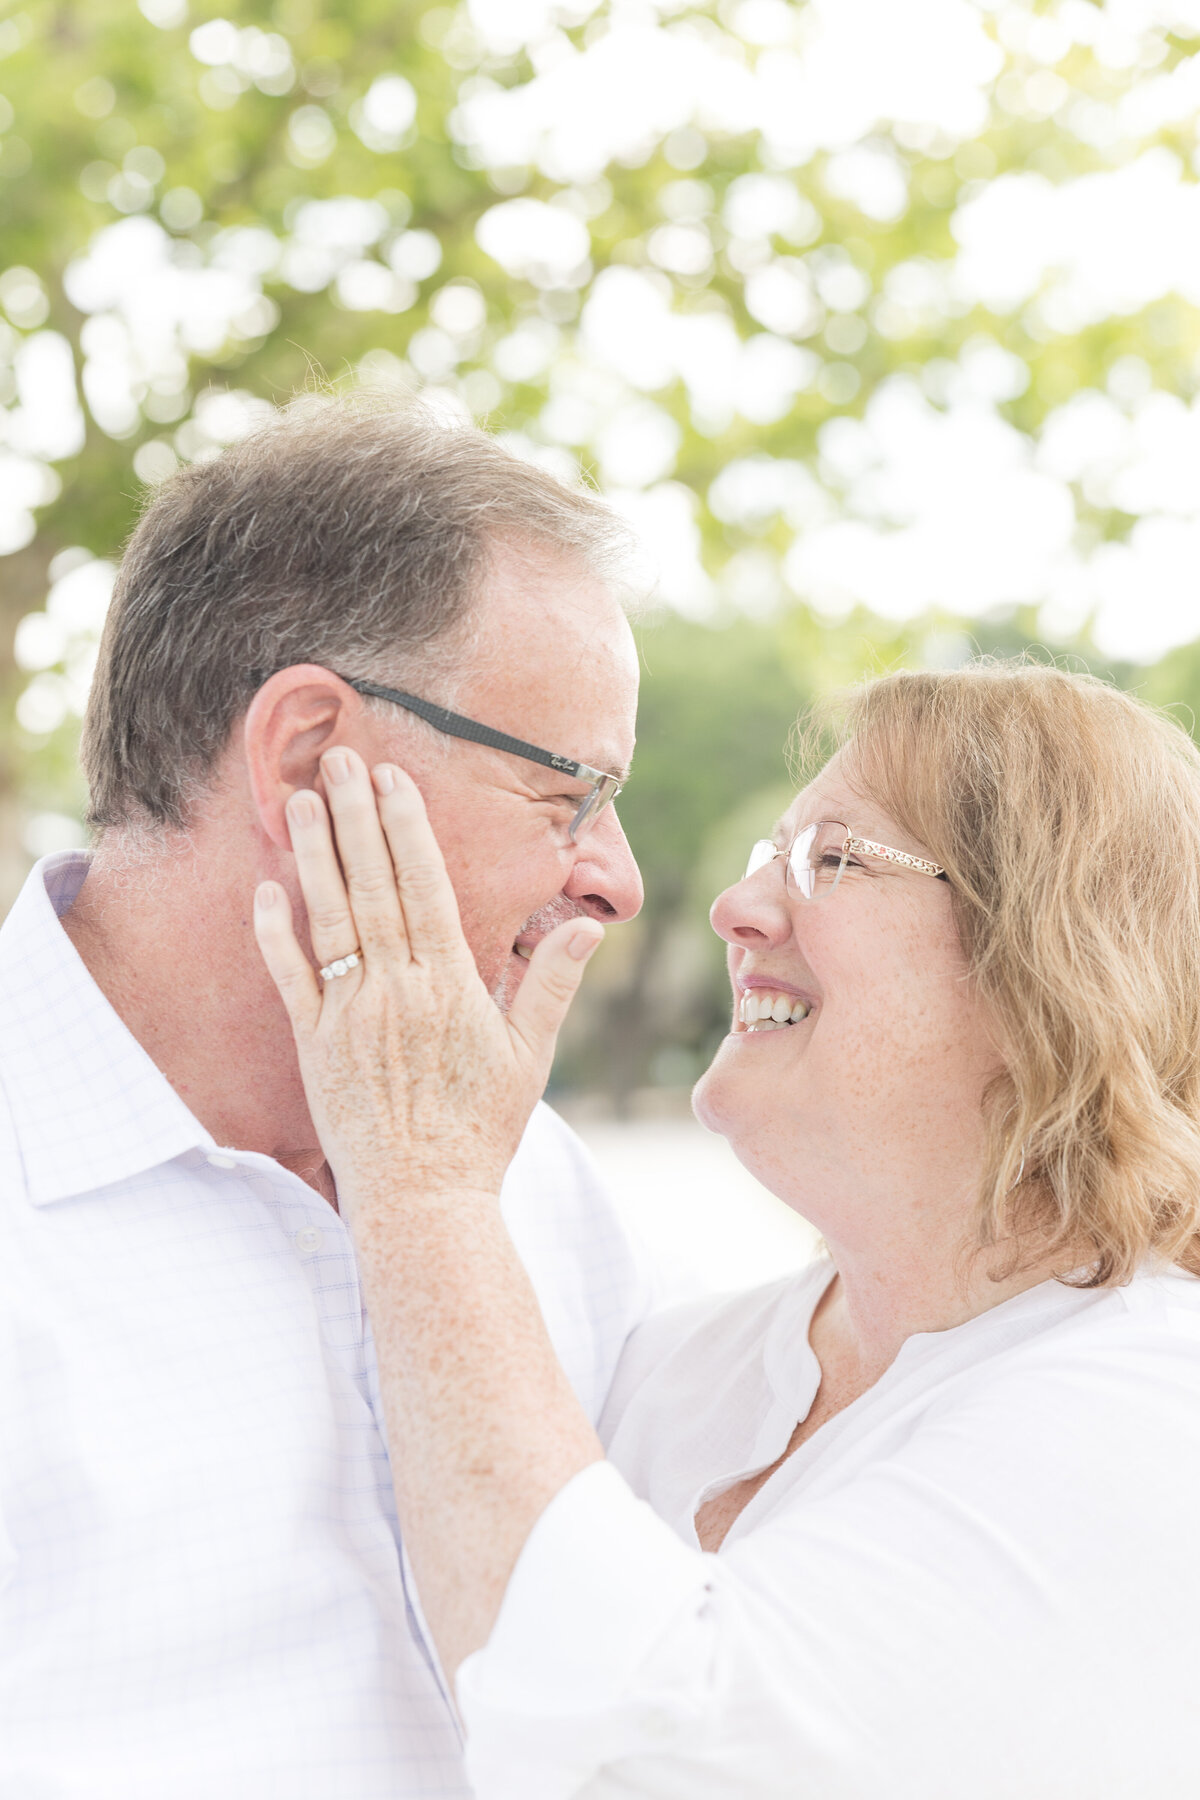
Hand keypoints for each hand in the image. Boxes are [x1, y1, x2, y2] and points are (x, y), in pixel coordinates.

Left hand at [253, 748, 602, 1210]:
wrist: (424, 1203)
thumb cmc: (481, 1132)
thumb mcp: (531, 1057)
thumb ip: (552, 984)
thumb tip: (589, 926)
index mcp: (451, 985)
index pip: (426, 886)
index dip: (406, 828)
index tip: (394, 779)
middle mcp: (397, 989)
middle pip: (373, 885)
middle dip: (357, 816)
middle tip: (340, 758)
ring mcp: (350, 1016)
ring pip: (330, 918)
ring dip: (316, 855)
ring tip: (305, 799)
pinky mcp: (314, 1046)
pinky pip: (291, 978)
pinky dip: (276, 933)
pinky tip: (266, 889)